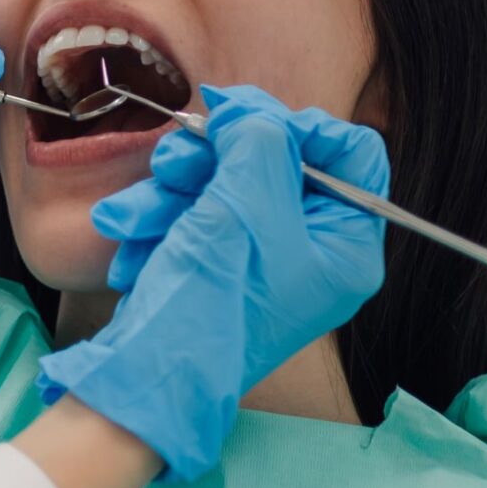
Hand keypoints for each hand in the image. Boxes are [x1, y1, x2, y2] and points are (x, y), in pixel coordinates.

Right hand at [34, 85, 388, 481]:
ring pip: (220, 186)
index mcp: (346, 245)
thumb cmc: (212, 298)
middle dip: (212, 161)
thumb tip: (248, 110)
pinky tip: (132, 247)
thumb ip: (258, 139)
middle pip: (275, 163)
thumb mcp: (246, 202)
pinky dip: (156, 226)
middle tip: (177, 161)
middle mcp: (310, 253)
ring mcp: (258, 261)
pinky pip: (190, 219)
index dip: (303, 126)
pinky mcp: (212, 268)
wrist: (145, 377)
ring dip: (168, 194)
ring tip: (134, 218)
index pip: (353, 154)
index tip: (248, 120)